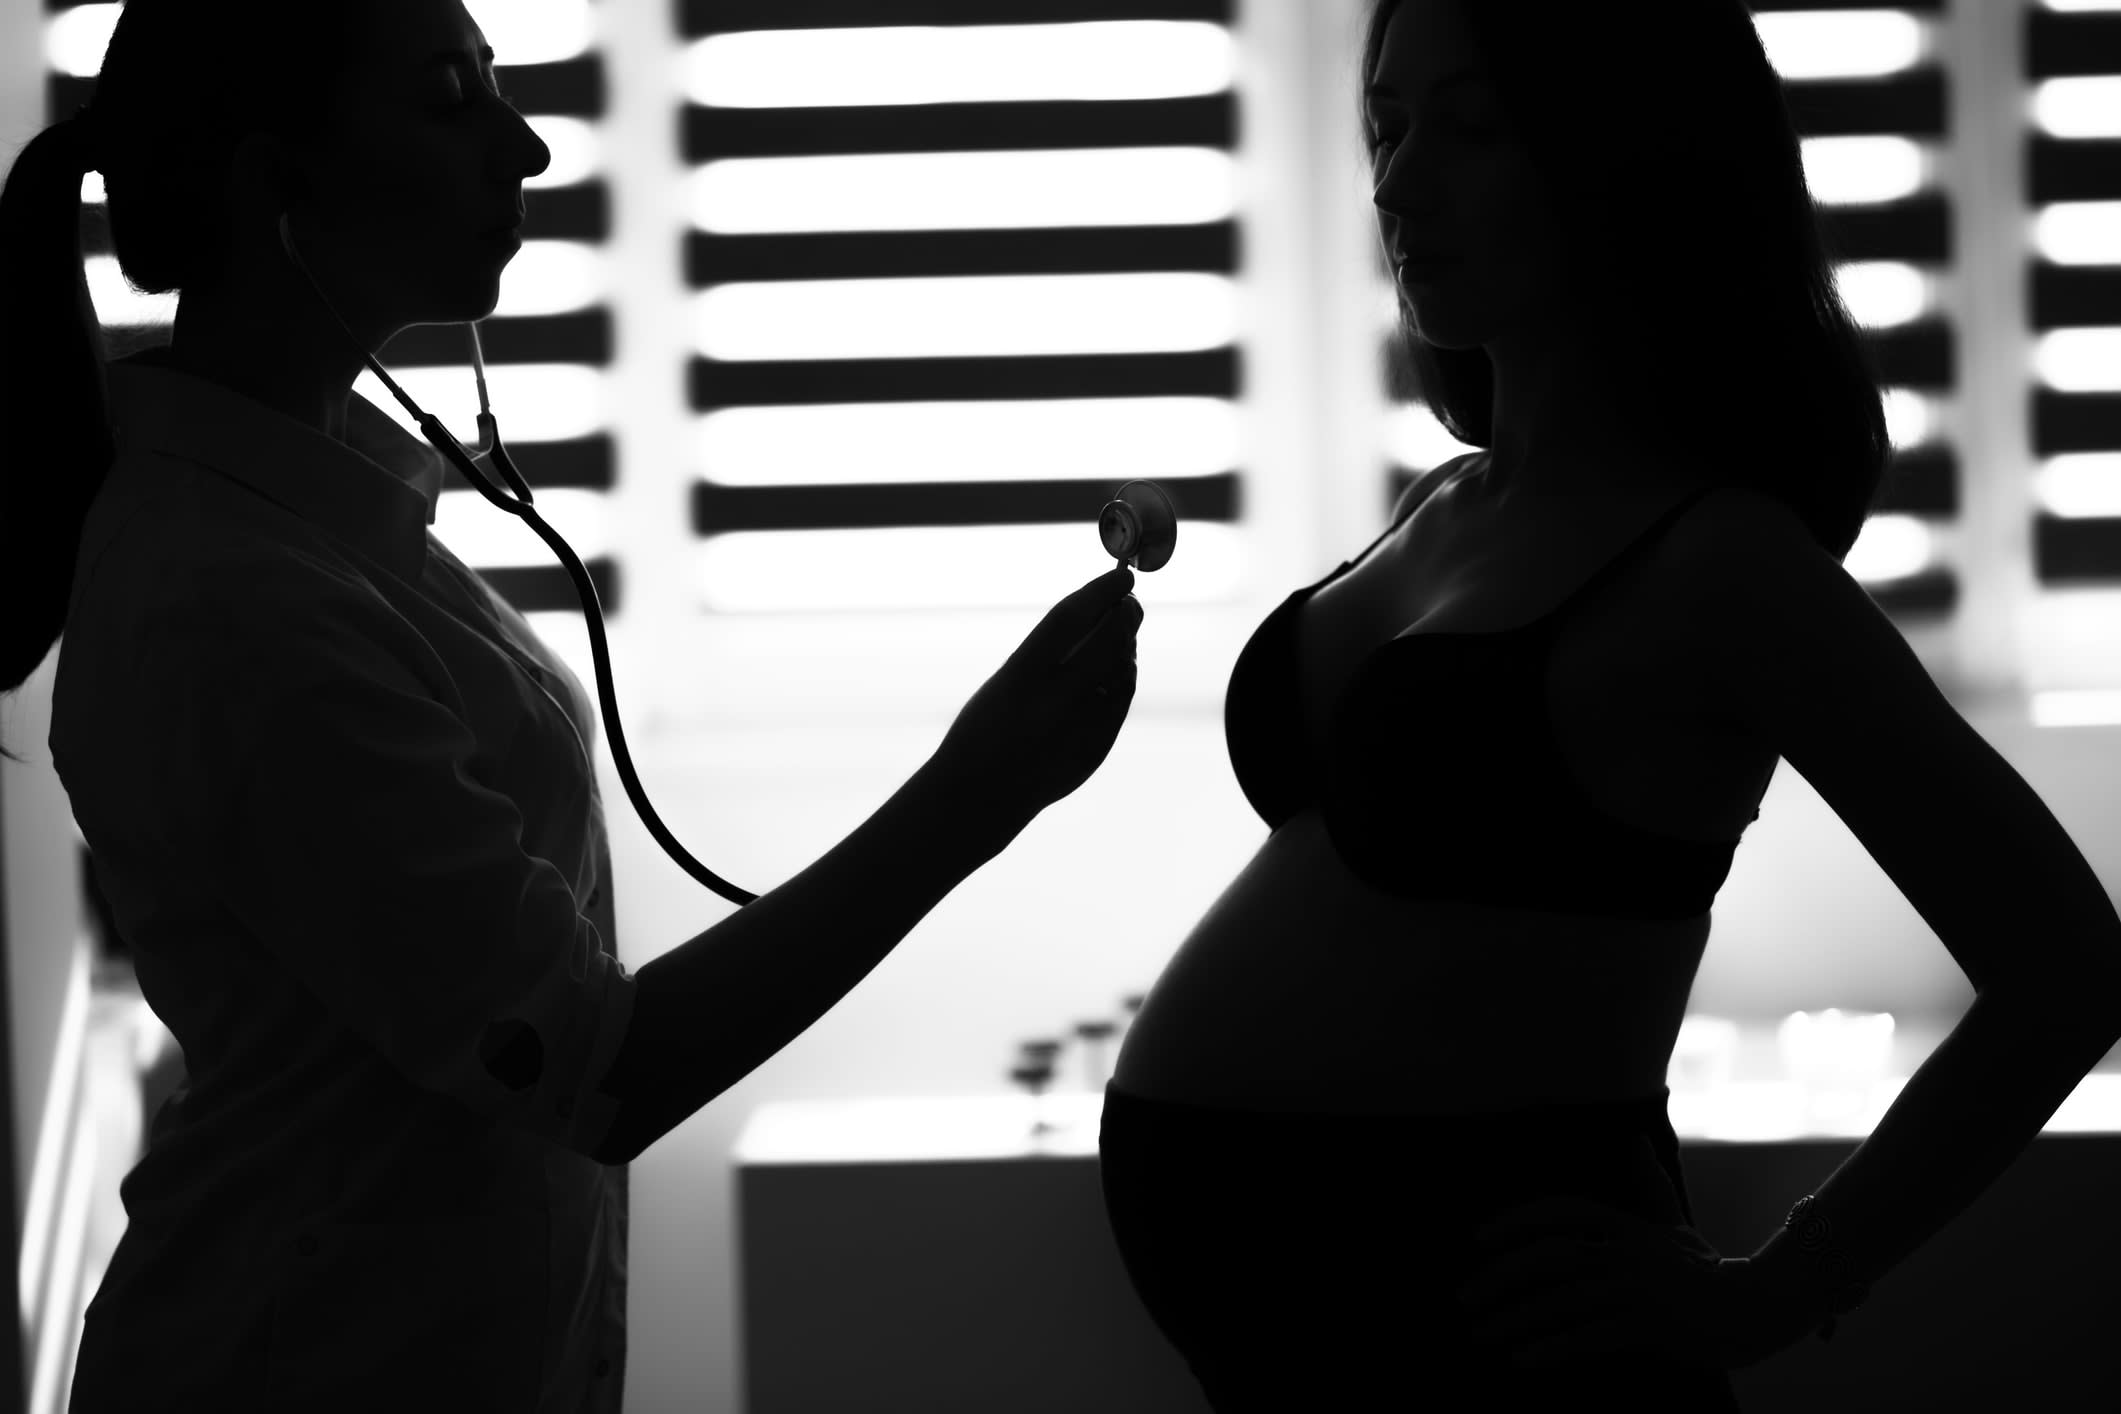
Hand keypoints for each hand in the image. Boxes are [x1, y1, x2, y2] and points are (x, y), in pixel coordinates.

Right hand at [931, 565, 1141, 827]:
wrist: (979, 796)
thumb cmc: (985, 729)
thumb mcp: (1007, 681)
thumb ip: (1051, 654)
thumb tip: (1100, 615)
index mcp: (1019, 677)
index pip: (1070, 616)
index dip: (1101, 589)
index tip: (1121, 575)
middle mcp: (1052, 702)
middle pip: (1108, 642)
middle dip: (1126, 614)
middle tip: (1131, 600)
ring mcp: (1078, 730)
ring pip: (1122, 672)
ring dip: (1127, 646)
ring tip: (1121, 634)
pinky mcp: (1096, 751)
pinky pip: (1121, 703)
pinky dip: (1124, 679)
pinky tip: (1119, 669)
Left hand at [1453, 1195, 1807, 1372]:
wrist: (1759, 1311)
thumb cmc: (1707, 1269)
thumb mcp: (1672, 1225)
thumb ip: (1648, 1186)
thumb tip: (1634, 1139)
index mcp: (1628, 1225)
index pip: (1562, 1211)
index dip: (1517, 1221)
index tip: (1477, 1238)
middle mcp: (1630, 1252)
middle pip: (1552, 1257)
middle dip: (1500, 1277)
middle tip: (1465, 1299)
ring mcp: (1641, 1290)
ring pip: (1564, 1300)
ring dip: (1516, 1319)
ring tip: (1482, 1335)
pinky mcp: (1653, 1328)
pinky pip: (1591, 1337)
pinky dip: (1552, 1348)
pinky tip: (1521, 1359)